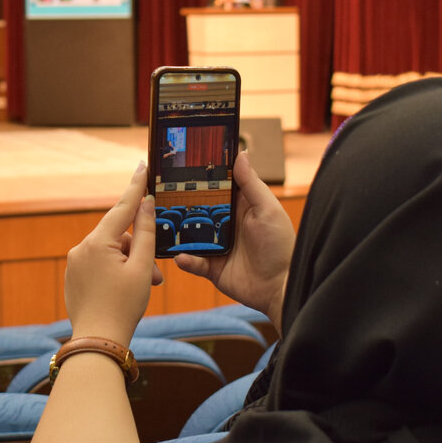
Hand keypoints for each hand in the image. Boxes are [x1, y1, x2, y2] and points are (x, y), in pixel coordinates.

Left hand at [65, 163, 158, 341]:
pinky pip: (99, 264)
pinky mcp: (73, 276)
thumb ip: (145, 232)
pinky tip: (126, 291)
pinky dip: (116, 271)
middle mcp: (81, 247)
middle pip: (118, 236)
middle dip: (139, 250)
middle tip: (155, 275)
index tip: (142, 166)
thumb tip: (145, 204)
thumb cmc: (123, 306)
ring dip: (130, 264)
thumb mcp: (141, 267)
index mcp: (97, 242)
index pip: (122, 207)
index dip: (136, 187)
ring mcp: (74, 263)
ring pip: (110, 252)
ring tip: (143, 288)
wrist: (98, 341)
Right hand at [174, 152, 293, 335]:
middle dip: (181, 203)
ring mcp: (217, 246)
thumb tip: (240, 154)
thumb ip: (251, 184)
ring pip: (190, 235)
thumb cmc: (281, 246)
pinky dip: (186, 259)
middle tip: (160, 192)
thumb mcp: (267, 210)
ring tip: (162, 224)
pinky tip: (181, 256)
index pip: (217, 187)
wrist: (281, 288)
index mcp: (240, 207)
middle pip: (198, 209)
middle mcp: (226, 224)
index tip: (183, 164)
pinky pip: (193, 261)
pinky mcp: (212, 267)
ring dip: (178, 232)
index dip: (202, 176)